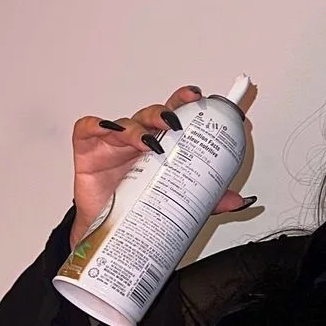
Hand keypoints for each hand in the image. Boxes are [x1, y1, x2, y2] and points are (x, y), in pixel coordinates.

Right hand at [70, 84, 249, 246]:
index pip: (175, 114)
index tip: (199, 98)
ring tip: (147, 142)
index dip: (185, 101)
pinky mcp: (88, 149)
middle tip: (174, 123)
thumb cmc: (138, 203)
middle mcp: (138, 137)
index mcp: (161, 143)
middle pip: (151, 115)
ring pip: (125, 123)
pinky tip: (107, 131)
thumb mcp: (176, 202)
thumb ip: (206, 199)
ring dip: (136, 128)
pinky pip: (87, 128)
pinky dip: (96, 125)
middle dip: (164, 113)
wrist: (107, 228)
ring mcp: (112, 141)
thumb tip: (238, 201)